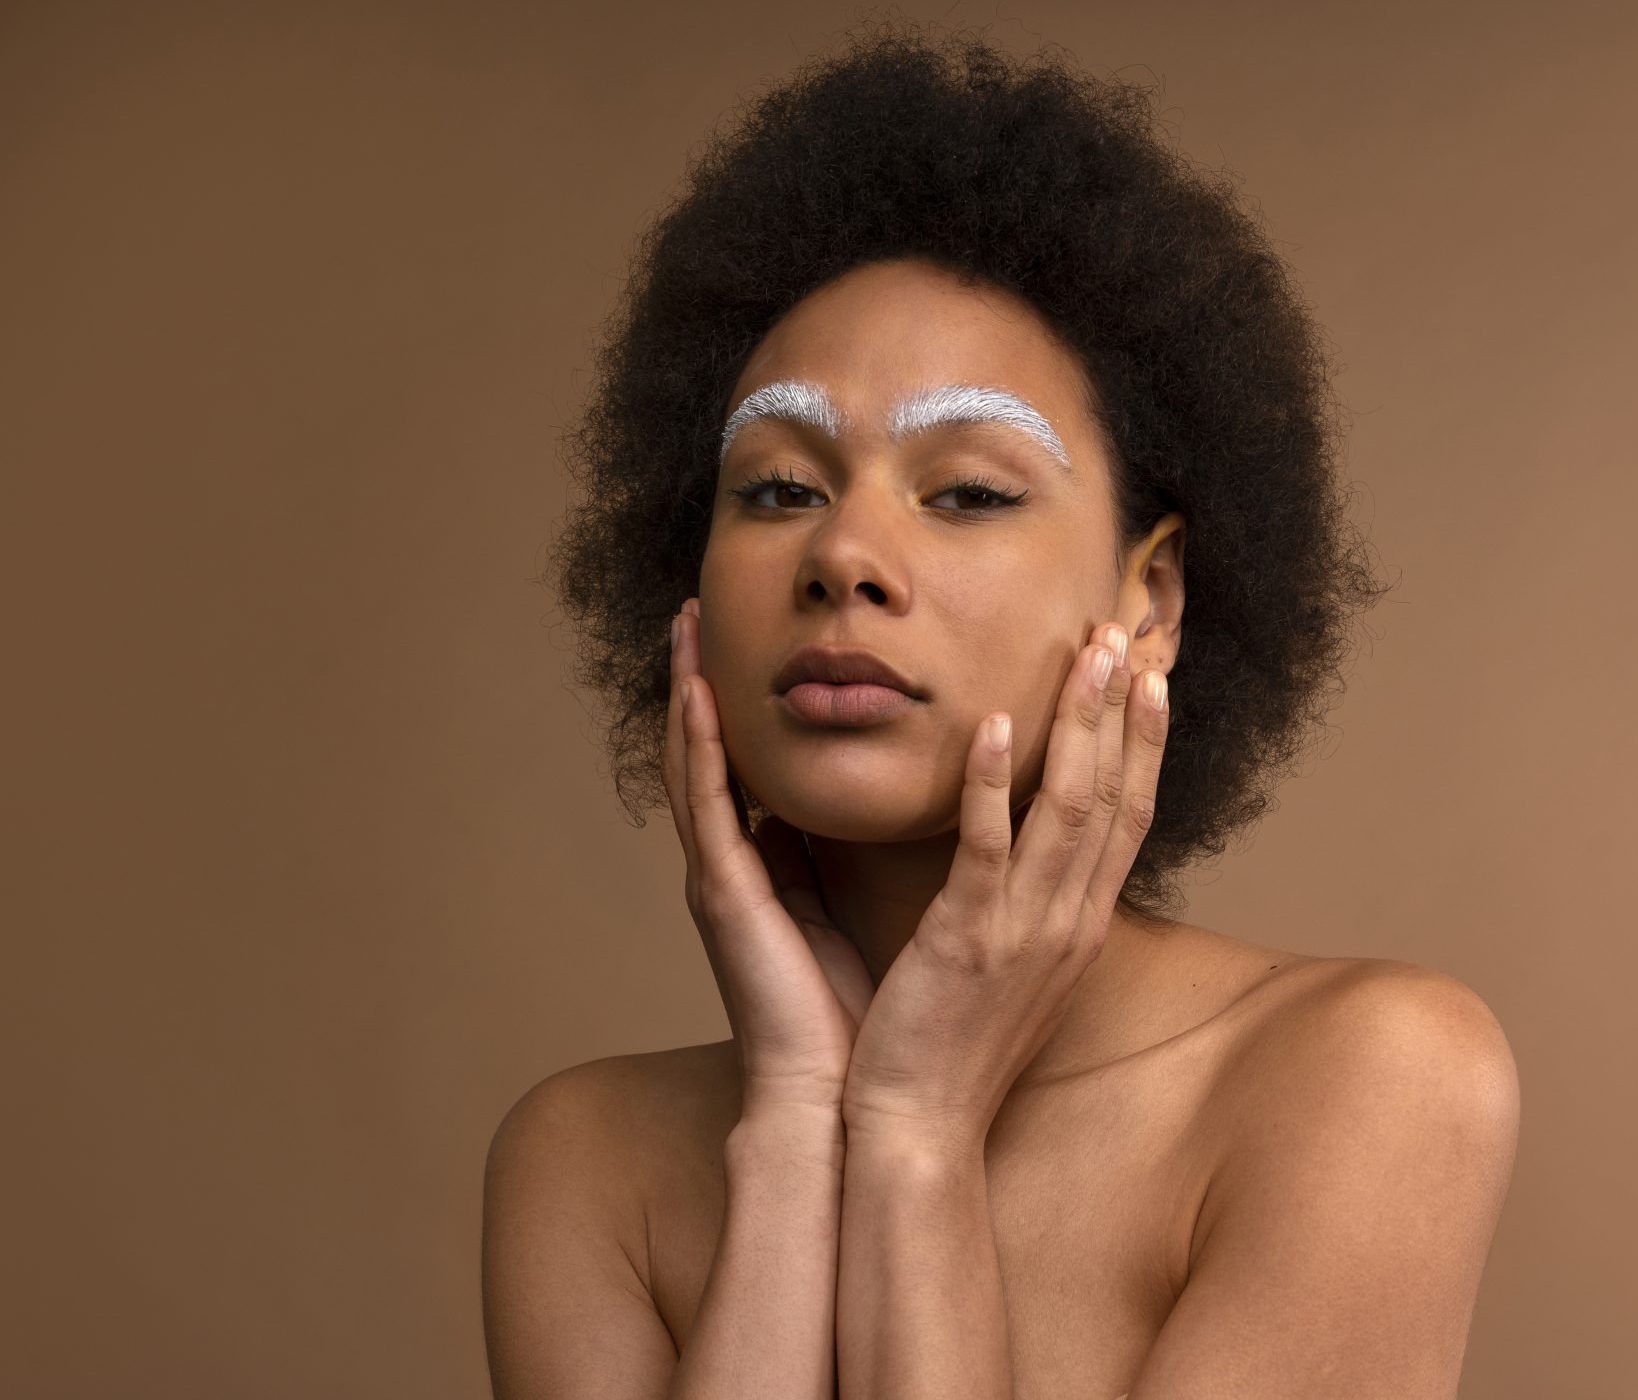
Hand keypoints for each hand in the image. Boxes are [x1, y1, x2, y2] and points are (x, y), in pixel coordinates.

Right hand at [666, 596, 878, 1115]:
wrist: (843, 1100)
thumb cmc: (863, 1018)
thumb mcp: (862, 915)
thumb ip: (854, 864)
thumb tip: (884, 807)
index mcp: (773, 871)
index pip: (752, 769)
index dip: (743, 709)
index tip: (739, 643)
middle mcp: (737, 868)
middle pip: (711, 754)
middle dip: (701, 681)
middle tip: (694, 607)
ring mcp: (723, 881)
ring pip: (697, 767)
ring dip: (687, 693)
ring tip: (683, 624)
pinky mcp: (727, 898)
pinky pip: (709, 808)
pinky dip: (700, 749)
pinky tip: (698, 696)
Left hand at [839, 622, 1169, 1147]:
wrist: (919, 1131)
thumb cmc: (950, 1048)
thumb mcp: (1009, 967)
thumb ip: (1021, 902)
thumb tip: (1016, 845)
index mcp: (1081, 927)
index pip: (1129, 819)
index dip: (1144, 745)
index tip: (1151, 678)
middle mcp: (1070, 923)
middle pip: (1114, 799)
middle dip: (1124, 712)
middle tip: (1124, 634)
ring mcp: (1024, 932)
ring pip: (1068, 811)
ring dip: (1079, 725)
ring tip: (1086, 654)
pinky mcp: (966, 942)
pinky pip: (986, 851)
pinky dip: (991, 785)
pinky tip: (991, 724)